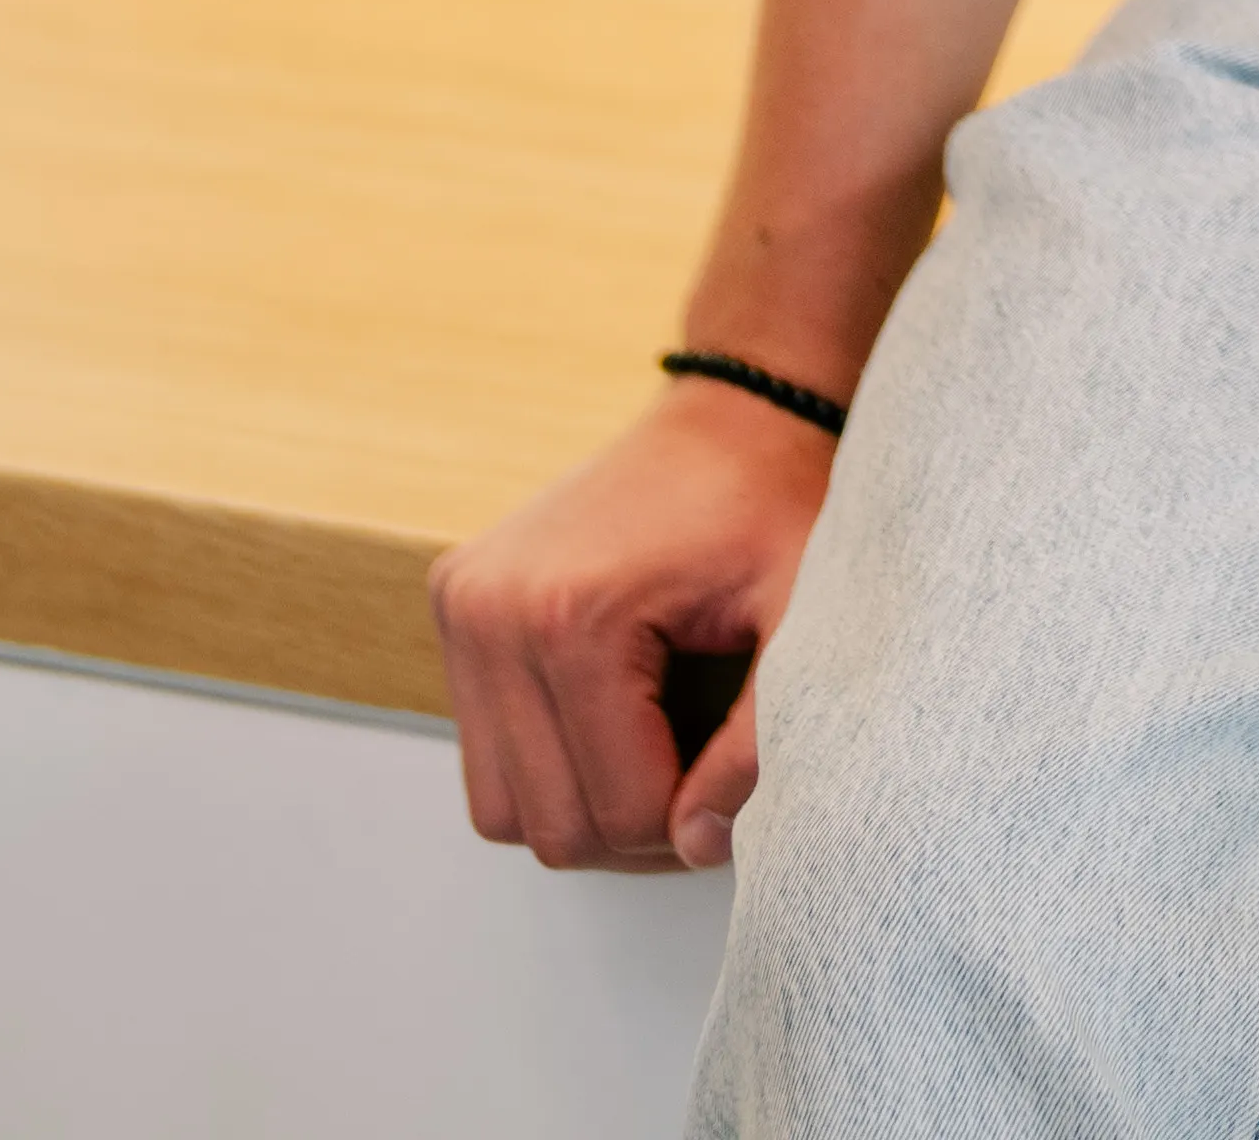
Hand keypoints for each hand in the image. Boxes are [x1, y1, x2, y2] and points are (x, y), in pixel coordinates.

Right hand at [436, 371, 837, 872]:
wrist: (737, 412)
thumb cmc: (778, 506)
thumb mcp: (803, 623)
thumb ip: (759, 748)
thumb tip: (698, 847)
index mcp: (573, 615)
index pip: (621, 811)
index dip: (692, 825)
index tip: (737, 783)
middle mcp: (493, 612)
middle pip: (551, 825)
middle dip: (636, 830)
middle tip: (702, 785)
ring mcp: (462, 606)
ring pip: (504, 808)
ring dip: (584, 807)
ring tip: (659, 757)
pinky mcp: (455, 603)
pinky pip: (484, 752)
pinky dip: (547, 766)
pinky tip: (614, 720)